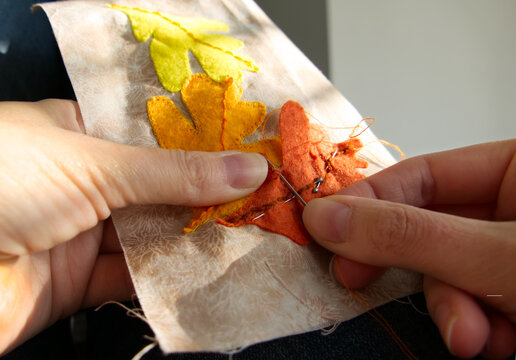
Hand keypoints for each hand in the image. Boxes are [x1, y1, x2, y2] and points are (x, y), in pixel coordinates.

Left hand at [0, 100, 266, 354]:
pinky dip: (168, 280)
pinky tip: (205, 273)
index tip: (248, 151)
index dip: (203, 143)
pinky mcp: (77, 284)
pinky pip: (134, 279)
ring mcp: (80, 234)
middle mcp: (82, 183)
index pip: (155, 136)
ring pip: (152, 236)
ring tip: (247, 235)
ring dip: (195, 240)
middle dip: (208, 196)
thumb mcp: (94, 164)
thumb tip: (244, 168)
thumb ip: (173, 173)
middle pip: (160, 189)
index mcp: (78, 134)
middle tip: (259, 197)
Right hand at [303, 140, 515, 358]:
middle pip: (428, 229)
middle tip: (361, 285)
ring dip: (452, 311)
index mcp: (514, 168)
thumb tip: (324, 217)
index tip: (327, 233)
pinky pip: (471, 300)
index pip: (421, 175)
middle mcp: (509, 204)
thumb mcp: (495, 256)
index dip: (370, 202)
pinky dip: (476, 326)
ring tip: (471, 339)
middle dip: (414, 272)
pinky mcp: (510, 289)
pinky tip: (496, 342)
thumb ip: (410, 236)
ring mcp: (508, 250)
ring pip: (449, 271)